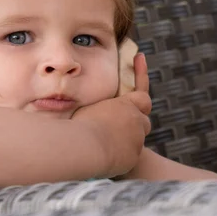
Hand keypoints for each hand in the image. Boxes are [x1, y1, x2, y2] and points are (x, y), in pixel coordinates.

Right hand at [72, 53, 151, 177]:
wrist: (84, 147)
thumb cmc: (79, 125)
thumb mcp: (86, 108)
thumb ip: (95, 106)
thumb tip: (73, 95)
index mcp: (126, 104)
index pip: (142, 95)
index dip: (142, 79)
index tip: (139, 58)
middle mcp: (136, 120)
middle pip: (144, 121)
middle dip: (135, 122)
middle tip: (121, 127)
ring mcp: (137, 140)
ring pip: (137, 140)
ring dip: (127, 140)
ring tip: (106, 145)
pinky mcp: (133, 157)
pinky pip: (130, 156)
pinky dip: (121, 156)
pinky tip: (106, 157)